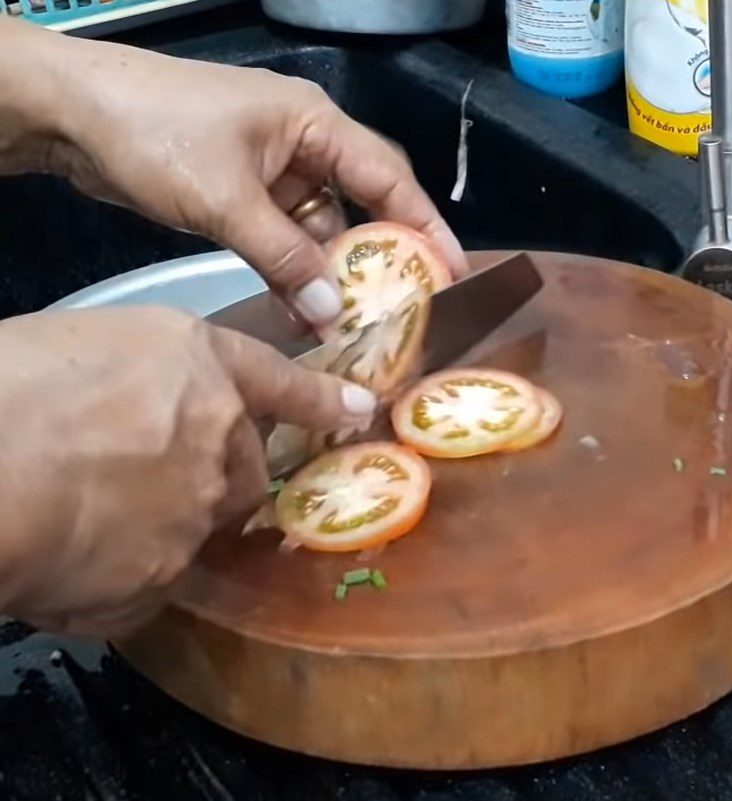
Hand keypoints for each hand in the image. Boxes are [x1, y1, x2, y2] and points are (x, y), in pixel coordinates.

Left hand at [0, 19, 467, 323]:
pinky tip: (303, 314)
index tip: (454, 272)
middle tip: (406, 310)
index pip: (388, 177)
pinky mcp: (246, 198)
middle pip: (361, 206)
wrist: (74, 116)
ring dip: (331, 277)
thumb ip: (285, 259)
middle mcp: (304, 147)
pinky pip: (285, 241)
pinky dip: (294, 274)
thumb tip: (334, 316)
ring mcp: (274, 174)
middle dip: (381, 258)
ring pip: (320, 232)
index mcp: (314, 125)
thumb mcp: (228, 200)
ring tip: (352, 328)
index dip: (426, 226)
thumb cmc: (158, 135)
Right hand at [0, 307, 375, 636]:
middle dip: (210, 471)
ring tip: (87, 512)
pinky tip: (71, 557)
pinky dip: (119, 572)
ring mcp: (198, 512)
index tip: (357, 408)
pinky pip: (152, 577)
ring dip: (159, 520)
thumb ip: (140, 379)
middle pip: (243, 466)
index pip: (279, 380)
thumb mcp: (85, 345)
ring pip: (199, 522)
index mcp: (200, 366)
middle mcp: (218, 438)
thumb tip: (138, 409)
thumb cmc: (12, 383)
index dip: (319, 396)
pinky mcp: (164, 577)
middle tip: (139, 470)